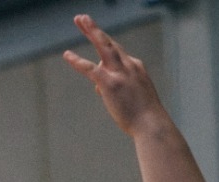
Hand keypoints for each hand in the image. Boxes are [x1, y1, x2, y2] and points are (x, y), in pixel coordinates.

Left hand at [61, 14, 168, 136]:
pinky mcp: (110, 84)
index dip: (106, 51)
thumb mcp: (133, 98)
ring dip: (91, 31)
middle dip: (96, 30)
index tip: (96, 38)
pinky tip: (67, 55)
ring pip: (103, 46)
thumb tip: (98, 88)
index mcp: (136, 68)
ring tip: (79, 19)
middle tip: (83, 18)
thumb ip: (117, 89)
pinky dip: (78, 61)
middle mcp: (129, 66)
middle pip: (110, 43)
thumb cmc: (144, 117)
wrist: (152, 125)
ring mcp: (120, 73)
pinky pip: (90, 69)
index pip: (119, 55)